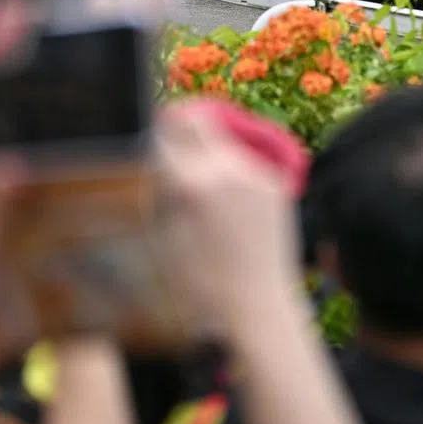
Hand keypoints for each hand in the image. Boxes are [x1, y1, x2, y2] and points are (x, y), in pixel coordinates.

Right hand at [157, 100, 300, 338]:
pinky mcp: (275, 181)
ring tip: (199, 181)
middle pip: (196, 117)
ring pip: (221, 138)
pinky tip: (225, 200)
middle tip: (169, 132)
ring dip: (206, 146)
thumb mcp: (164, 236)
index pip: (164, 131)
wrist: (258, 305)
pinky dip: (229, 167)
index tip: (147, 136)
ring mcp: (254, 171)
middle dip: (180, 121)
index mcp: (191, 183)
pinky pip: (244, 160)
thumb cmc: (200, 283)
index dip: (152, 132)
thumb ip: (160, 188)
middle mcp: (225, 167)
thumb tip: (156, 153)